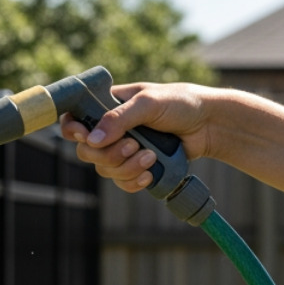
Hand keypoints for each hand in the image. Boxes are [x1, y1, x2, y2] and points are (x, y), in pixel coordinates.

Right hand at [59, 82, 216, 192]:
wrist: (210, 125)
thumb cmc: (181, 103)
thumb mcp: (149, 103)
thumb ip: (119, 118)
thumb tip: (92, 140)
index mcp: (108, 106)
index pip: (74, 119)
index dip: (73, 131)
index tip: (87, 136)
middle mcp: (111, 129)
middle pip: (86, 152)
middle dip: (109, 154)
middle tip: (134, 145)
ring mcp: (123, 149)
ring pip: (104, 170)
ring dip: (127, 167)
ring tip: (152, 156)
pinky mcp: (137, 167)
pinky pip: (122, 182)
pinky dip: (134, 181)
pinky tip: (150, 173)